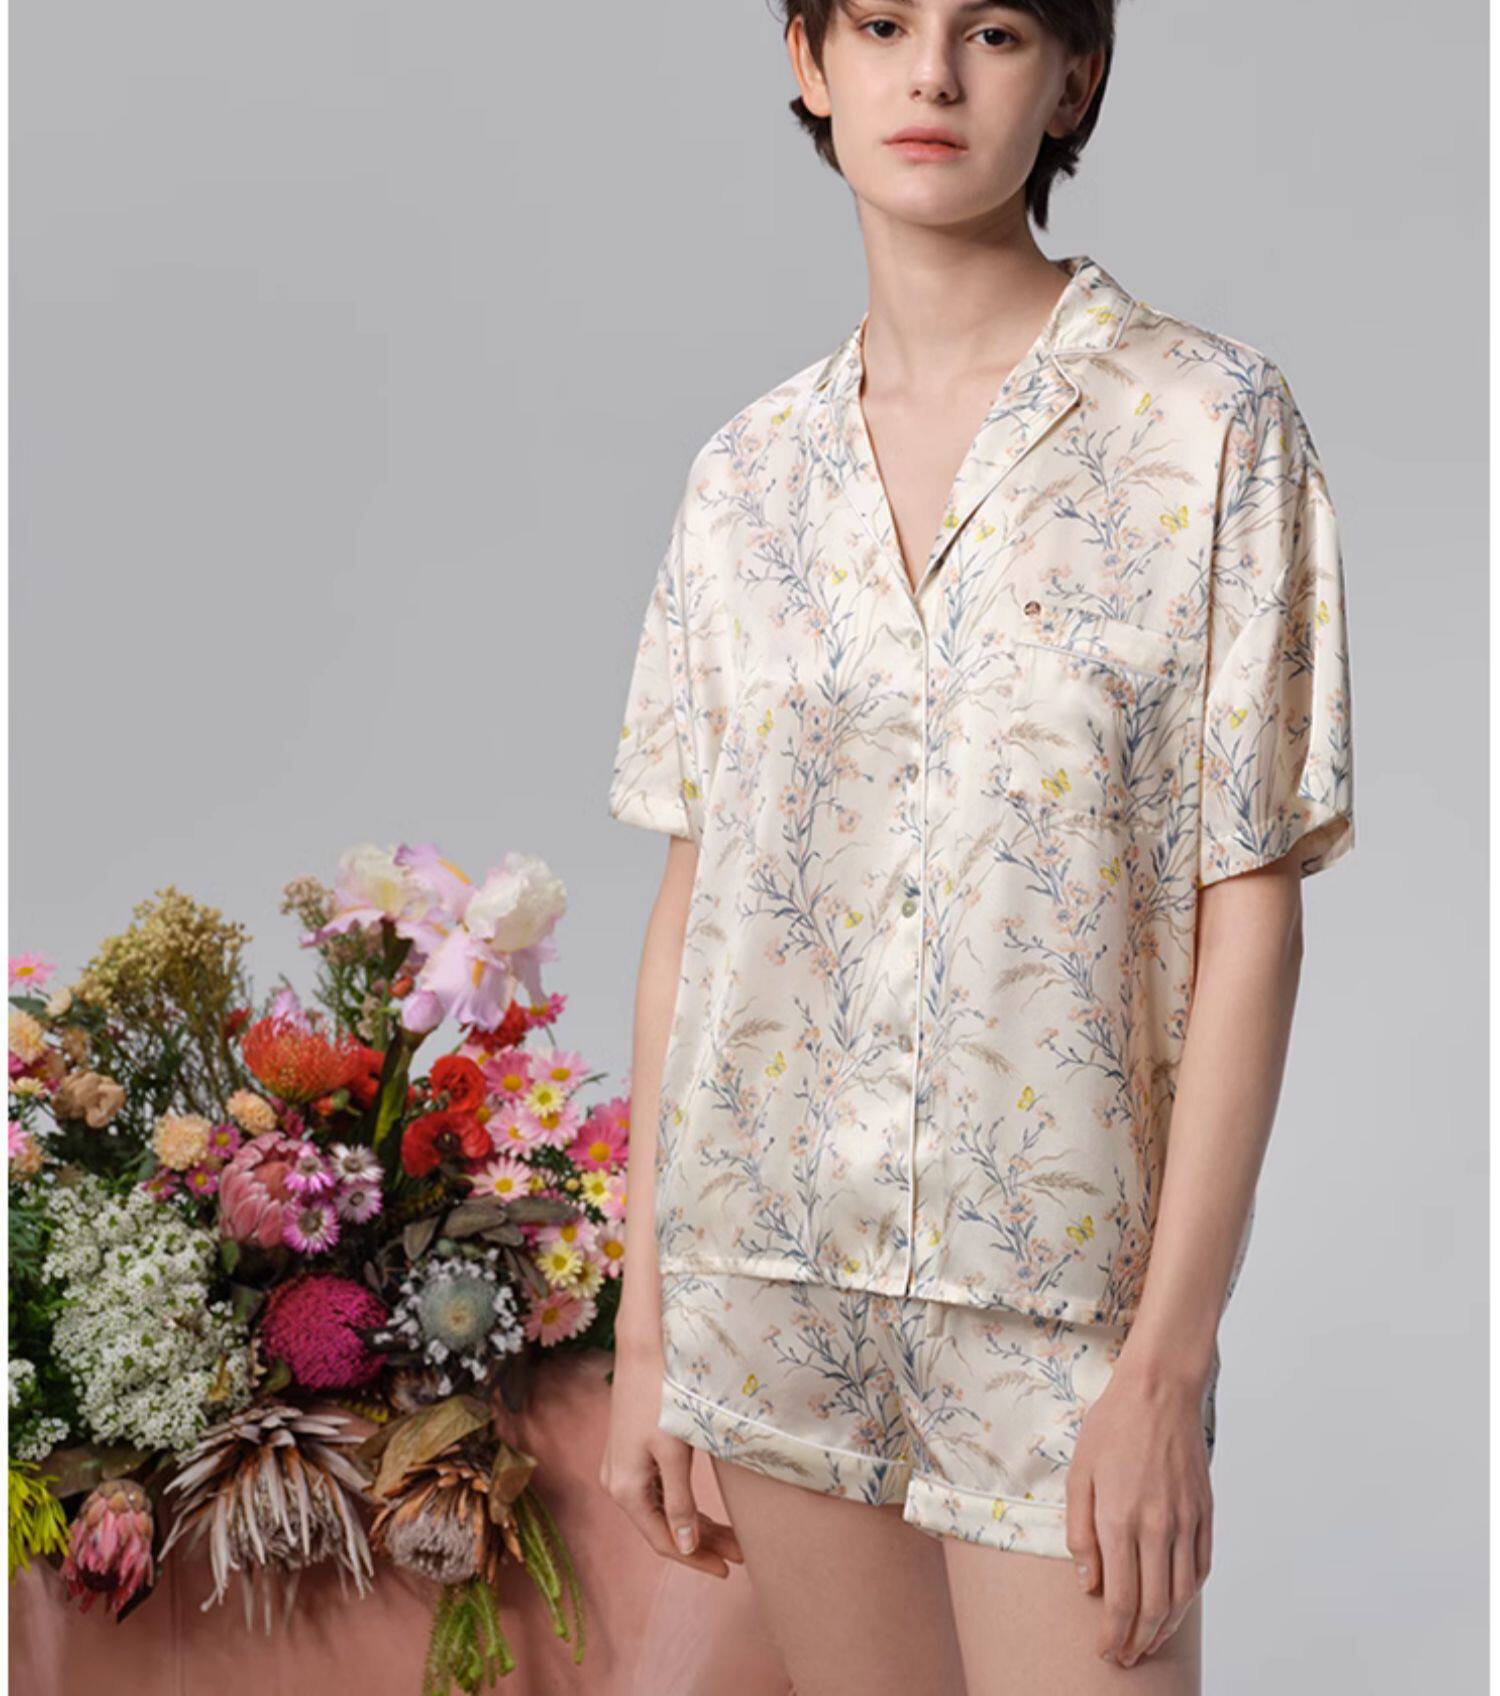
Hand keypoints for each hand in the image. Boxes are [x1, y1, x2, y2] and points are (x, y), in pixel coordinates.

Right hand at [599, 1332, 744, 1578]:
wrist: (643, 1350)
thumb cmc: (660, 1396)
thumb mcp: (675, 1452)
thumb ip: (680, 1502)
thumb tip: (685, 1547)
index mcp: (625, 1490)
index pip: (664, 1541)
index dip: (696, 1559)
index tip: (728, 1569)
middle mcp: (618, 1485)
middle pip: (664, 1528)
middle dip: (702, 1543)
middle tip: (740, 1554)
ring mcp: (622, 1470)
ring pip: (663, 1511)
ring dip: (696, 1525)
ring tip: (732, 1538)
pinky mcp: (630, 1455)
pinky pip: (659, 1492)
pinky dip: (683, 1504)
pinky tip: (706, 1511)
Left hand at [1064, 1355, 1213, 1666]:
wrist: (1159, 1389)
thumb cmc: (1112, 1425)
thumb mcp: (1078, 1473)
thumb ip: (1080, 1531)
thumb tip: (1088, 1583)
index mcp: (1120, 1519)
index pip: (1121, 1599)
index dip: (1113, 1634)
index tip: (1105, 1651)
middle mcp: (1157, 1527)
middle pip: (1154, 1607)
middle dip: (1138, 1641)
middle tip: (1124, 1658)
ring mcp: (1186, 1521)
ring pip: (1182, 1595)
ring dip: (1166, 1628)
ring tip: (1148, 1643)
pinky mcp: (1205, 1512)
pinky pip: (1201, 1568)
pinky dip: (1189, 1597)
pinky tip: (1176, 1605)